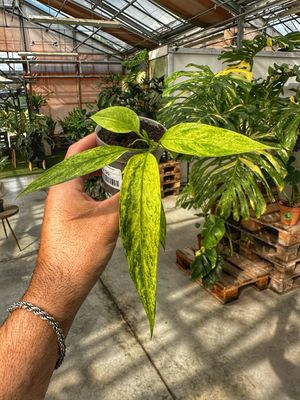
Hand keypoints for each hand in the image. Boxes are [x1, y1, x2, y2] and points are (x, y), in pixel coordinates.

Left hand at [23, 133, 118, 329]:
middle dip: (100, 156)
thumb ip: (128, 197)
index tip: (113, 133)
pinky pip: (85, 197)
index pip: (77, 153)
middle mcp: (60, 194)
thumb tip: (147, 179)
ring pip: (83, 183)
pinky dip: (98, 191)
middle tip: (122, 150)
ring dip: (99, 174)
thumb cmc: (80, 252)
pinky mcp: (69, 221)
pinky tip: (113, 194)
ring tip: (121, 168)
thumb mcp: (109, 221)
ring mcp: (63, 208)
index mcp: (64, 187)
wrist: (61, 286)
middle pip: (80, 166)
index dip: (94, 140)